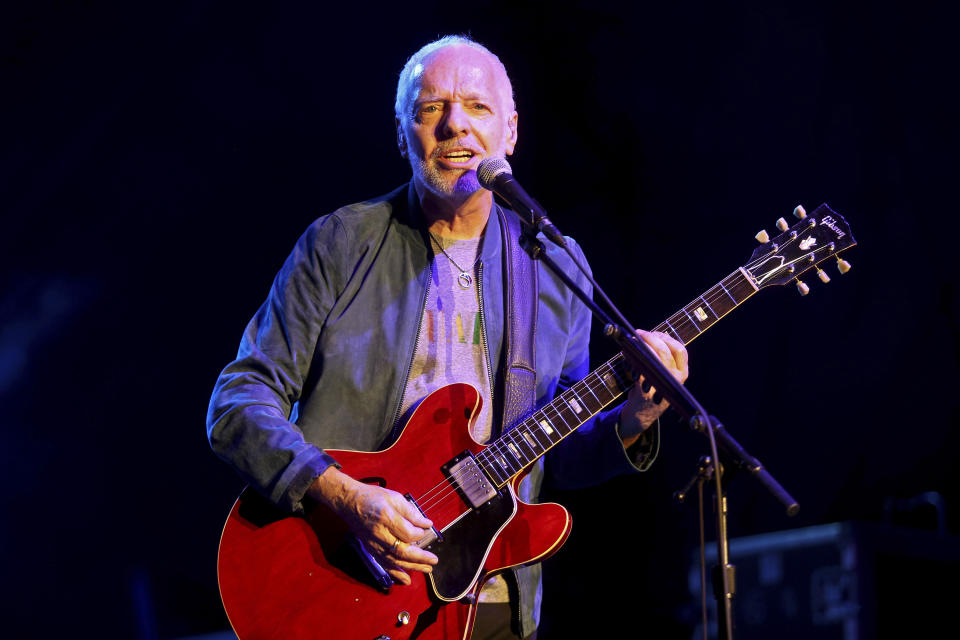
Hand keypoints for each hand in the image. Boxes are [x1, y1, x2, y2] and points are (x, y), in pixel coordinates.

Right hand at [308, 467, 438, 584]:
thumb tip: (426, 524)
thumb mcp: (394, 497)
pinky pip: (384, 564)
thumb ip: (411, 512)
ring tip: (427, 569)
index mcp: (386, 518)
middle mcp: (379, 534)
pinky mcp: (370, 549)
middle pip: (402, 551)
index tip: (425, 529)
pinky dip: (396, 573)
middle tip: (434, 560)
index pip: (407, 533)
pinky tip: (407, 580)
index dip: (419, 534)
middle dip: (420, 558)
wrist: (349, 502)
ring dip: (412, 567)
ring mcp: (373, 544)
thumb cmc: (371, 497)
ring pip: (394, 560)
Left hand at [619, 330, 688, 444]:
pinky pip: (637, 368)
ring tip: (632, 340)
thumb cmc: (653, 389)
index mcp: (682, 374)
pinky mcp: (645, 391)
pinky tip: (626, 352)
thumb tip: (651, 334)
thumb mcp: (665, 375)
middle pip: (664, 351)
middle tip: (639, 332)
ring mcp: (661, 386)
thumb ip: (663, 358)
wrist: (643, 413)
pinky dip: (630, 357)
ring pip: (651, 358)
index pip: (680, 350)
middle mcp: (675, 380)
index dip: (667, 338)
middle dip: (650, 338)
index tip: (656, 332)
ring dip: (639, 346)